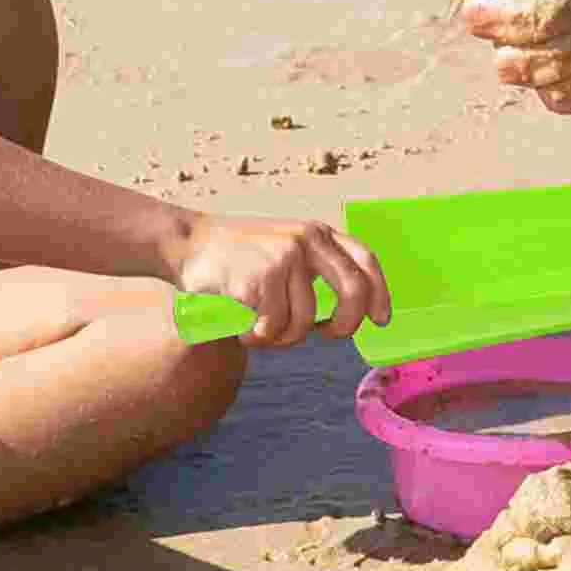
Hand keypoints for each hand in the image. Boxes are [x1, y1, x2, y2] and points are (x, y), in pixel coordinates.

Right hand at [175, 215, 390, 347]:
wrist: (189, 242)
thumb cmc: (240, 255)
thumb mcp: (286, 248)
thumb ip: (315, 270)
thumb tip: (344, 317)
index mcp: (318, 233)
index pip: (365, 261)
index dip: (380, 293)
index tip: (381, 320)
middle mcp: (307, 241)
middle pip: (352, 293)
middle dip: (345, 324)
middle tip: (327, 335)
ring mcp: (283, 258)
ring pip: (304, 322)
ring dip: (281, 337)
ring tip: (259, 325)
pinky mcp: (258, 279)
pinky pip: (270, 328)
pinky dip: (255, 337)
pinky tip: (240, 323)